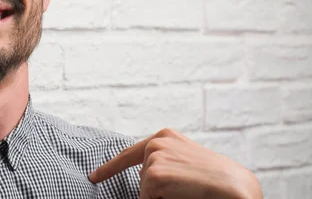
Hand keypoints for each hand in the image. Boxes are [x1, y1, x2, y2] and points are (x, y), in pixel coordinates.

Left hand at [88, 128, 261, 198]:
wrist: (236, 187)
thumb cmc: (216, 179)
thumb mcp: (186, 161)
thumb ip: (164, 162)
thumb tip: (142, 177)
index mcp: (164, 137)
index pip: (130, 153)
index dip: (110, 168)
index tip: (94, 176)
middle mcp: (156, 143)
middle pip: (140, 178)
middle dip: (156, 190)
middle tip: (186, 189)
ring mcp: (155, 157)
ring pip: (144, 190)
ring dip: (161, 197)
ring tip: (187, 191)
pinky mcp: (155, 173)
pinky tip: (182, 195)